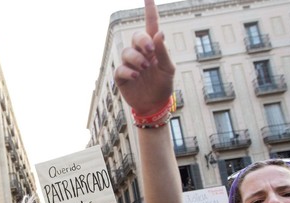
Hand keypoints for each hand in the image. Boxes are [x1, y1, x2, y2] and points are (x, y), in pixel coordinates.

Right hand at [114, 0, 174, 114]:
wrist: (155, 105)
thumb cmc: (164, 85)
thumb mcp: (169, 69)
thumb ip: (164, 51)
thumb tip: (159, 32)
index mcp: (154, 48)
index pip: (151, 24)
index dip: (149, 9)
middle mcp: (140, 53)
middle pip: (136, 37)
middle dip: (142, 41)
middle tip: (150, 51)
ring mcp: (130, 64)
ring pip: (127, 52)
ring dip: (136, 58)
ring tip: (145, 68)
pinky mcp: (121, 76)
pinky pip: (120, 68)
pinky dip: (128, 71)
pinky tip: (136, 76)